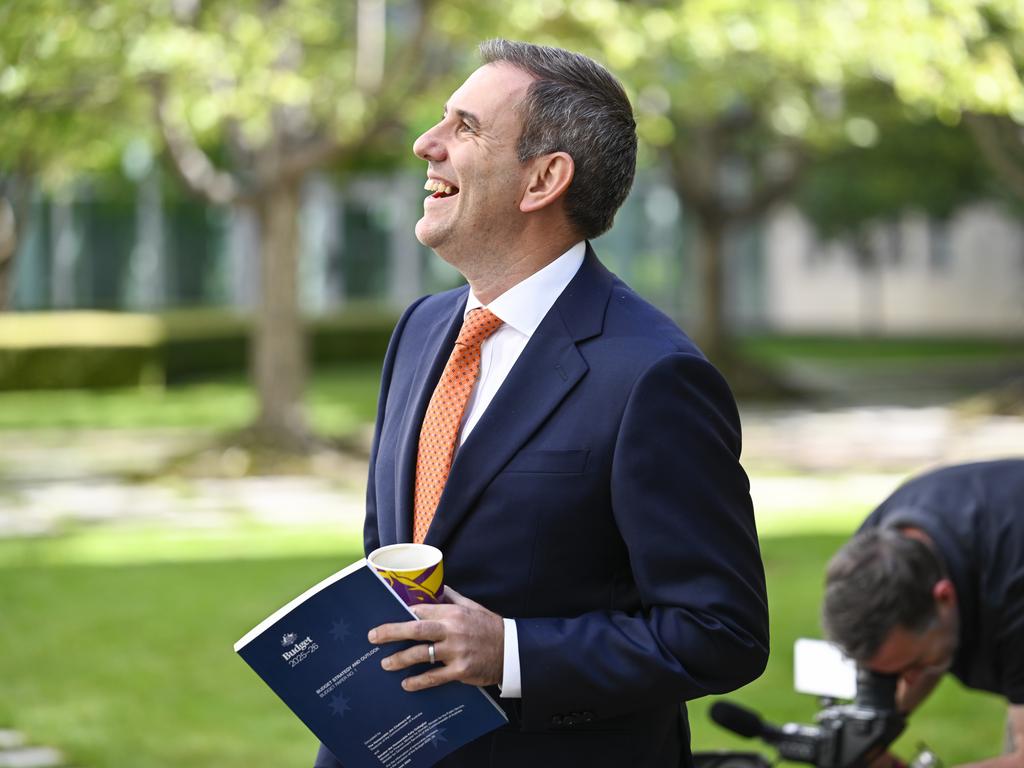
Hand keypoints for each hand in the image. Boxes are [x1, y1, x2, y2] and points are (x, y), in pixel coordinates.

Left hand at [368, 586, 504, 691]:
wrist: (511, 651)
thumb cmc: (489, 626)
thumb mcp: (471, 606)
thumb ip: (451, 598)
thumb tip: (433, 587)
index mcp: (454, 613)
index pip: (421, 610)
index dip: (402, 613)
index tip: (385, 614)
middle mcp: (453, 630)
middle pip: (415, 630)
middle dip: (391, 632)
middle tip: (373, 637)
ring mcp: (456, 652)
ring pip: (421, 655)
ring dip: (399, 659)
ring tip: (385, 664)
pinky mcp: (460, 671)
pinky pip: (434, 677)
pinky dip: (418, 681)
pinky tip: (406, 684)